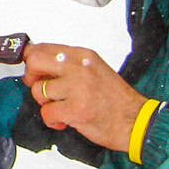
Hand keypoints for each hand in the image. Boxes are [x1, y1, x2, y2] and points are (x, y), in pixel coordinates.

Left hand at [23, 43, 147, 151]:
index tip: (34, 71)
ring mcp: (77, 87)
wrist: (136, 121)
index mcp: (82, 55)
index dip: (32, 60)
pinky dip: (52, 120)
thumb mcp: (94, 69)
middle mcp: (79, 67)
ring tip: (62, 108)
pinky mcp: (76, 109)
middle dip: (32, 77)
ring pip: (39, 90)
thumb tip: (39, 64)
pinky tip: (65, 120)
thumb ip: (68, 65)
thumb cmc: (116, 99)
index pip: (43, 47)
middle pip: (34, 61)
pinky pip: (46, 112)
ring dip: (46, 104)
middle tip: (42, 89)